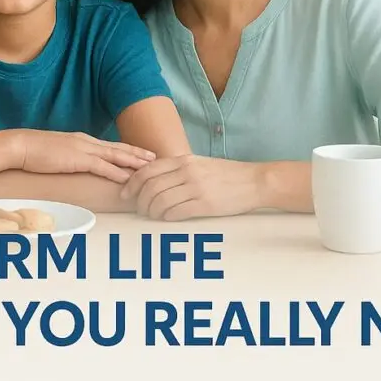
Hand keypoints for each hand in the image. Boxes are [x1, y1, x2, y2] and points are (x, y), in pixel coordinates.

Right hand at [11, 130, 155, 183]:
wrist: (21, 146)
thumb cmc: (34, 152)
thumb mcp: (57, 153)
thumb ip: (70, 157)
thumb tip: (76, 165)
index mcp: (82, 140)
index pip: (110, 145)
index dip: (128, 149)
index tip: (142, 154)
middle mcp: (86, 142)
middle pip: (118, 148)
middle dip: (138, 153)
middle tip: (156, 158)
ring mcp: (83, 149)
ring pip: (115, 155)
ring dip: (134, 161)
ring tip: (150, 167)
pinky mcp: (77, 159)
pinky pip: (102, 166)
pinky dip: (117, 172)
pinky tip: (129, 178)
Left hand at [120, 155, 263, 220]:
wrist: (255, 182)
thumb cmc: (227, 175)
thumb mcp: (199, 164)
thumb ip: (178, 169)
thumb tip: (153, 179)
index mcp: (184, 160)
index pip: (147, 170)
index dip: (132, 183)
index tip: (126, 194)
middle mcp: (187, 172)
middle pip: (150, 187)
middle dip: (139, 201)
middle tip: (139, 210)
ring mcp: (196, 188)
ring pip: (160, 201)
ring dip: (152, 212)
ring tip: (153, 217)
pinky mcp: (205, 205)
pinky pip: (176, 212)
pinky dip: (166, 218)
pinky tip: (167, 219)